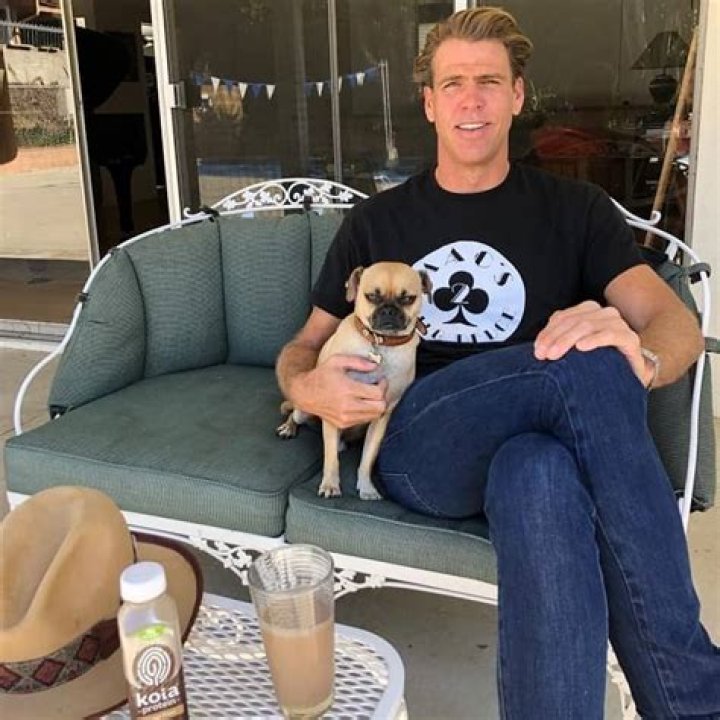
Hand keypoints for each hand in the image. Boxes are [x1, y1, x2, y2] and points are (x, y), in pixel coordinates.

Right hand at [290, 354, 387, 428]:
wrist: (304, 393)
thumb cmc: (321, 375)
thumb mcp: (337, 361)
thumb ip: (358, 361)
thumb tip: (376, 366)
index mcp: (347, 389)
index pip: (377, 393)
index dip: (383, 385)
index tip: (380, 380)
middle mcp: (347, 406)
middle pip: (380, 407)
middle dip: (383, 397)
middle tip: (378, 388)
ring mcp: (345, 418)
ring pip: (374, 416)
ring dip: (377, 405)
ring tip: (370, 396)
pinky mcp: (343, 425)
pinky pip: (364, 420)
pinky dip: (368, 412)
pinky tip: (362, 403)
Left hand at [534, 301, 652, 385]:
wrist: (629, 373)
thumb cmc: (599, 360)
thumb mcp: (574, 349)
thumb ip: (558, 340)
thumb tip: (539, 347)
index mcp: (588, 311)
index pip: (562, 317)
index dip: (547, 332)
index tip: (537, 350)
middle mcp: (603, 313)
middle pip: (573, 321)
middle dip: (554, 338)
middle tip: (543, 355)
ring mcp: (618, 323)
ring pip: (588, 325)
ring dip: (567, 340)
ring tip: (555, 354)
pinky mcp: (629, 338)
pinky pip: (609, 334)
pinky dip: (594, 339)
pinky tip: (581, 347)